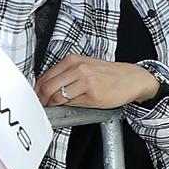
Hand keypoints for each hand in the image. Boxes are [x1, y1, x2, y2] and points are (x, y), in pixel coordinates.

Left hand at [35, 54, 160, 107]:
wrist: (131, 78)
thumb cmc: (108, 73)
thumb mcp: (86, 65)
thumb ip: (67, 73)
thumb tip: (46, 87)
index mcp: (74, 60)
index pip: (45, 76)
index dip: (37, 89)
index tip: (36, 96)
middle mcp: (79, 69)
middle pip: (47, 87)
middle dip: (41, 100)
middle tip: (42, 105)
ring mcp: (86, 82)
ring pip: (58, 98)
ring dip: (53, 106)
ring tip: (55, 107)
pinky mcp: (93, 96)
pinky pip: (72, 105)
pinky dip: (68, 108)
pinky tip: (72, 106)